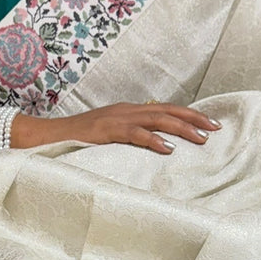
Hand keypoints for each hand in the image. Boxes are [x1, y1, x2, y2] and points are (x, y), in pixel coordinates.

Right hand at [14, 101, 220, 154]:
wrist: (45, 137)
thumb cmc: (77, 141)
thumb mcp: (108, 137)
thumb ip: (129, 137)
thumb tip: (154, 146)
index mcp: (128, 112)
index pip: (165, 110)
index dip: (189, 116)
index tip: (211, 125)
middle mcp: (125, 111)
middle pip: (167, 111)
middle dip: (193, 119)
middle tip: (216, 129)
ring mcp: (115, 119)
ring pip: (156, 119)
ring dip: (181, 128)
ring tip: (201, 139)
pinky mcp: (105, 131)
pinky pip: (133, 134)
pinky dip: (152, 140)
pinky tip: (168, 149)